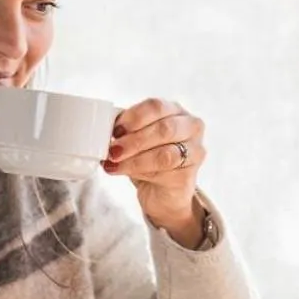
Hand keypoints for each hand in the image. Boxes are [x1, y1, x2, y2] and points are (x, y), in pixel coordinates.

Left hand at [104, 98, 206, 243]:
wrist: (163, 192)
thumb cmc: (148, 157)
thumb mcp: (136, 137)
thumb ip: (126, 130)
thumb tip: (103, 129)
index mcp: (175, 110)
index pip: (157, 106)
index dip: (134, 117)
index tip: (115, 129)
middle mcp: (191, 127)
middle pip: (164, 129)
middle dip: (134, 140)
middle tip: (112, 150)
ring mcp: (195, 151)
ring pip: (165, 154)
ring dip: (135, 159)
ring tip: (114, 163)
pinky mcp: (189, 175)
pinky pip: (164, 172)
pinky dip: (139, 172)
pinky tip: (123, 172)